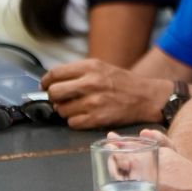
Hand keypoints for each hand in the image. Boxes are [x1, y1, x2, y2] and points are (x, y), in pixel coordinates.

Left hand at [42, 59, 167, 128]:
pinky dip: (75, 121)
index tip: (45, 86)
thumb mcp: (101, 67)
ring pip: (61, 110)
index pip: (55, 73)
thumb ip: (79, 72)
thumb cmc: (122, 82)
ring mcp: (93, 102)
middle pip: (54, 92)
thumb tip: (53, 80)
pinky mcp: (97, 119)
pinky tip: (84, 116)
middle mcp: (90, 83)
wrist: (146, 97)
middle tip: (59, 99)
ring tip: (76, 108)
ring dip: (65, 111)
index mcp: (90, 67)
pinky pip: (72, 123)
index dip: (45, 81)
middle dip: (53, 98)